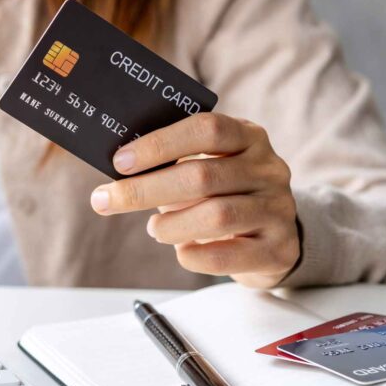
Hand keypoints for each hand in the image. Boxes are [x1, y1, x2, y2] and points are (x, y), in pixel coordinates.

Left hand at [89, 113, 299, 287]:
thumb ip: (174, 163)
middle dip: (145, 189)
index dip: (159, 144)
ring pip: (216, 215)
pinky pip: (227, 255)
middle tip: (106, 200)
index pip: (206, 129)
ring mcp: (278, 209)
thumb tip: (120, 172)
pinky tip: (182, 250)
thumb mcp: (208, 168)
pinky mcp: (278, 249)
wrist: (276, 237)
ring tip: (153, 228)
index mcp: (248, 137)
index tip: (119, 162)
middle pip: (202, 175)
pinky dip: (193, 256)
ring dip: (170, 224)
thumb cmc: (225, 196)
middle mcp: (269, 169)